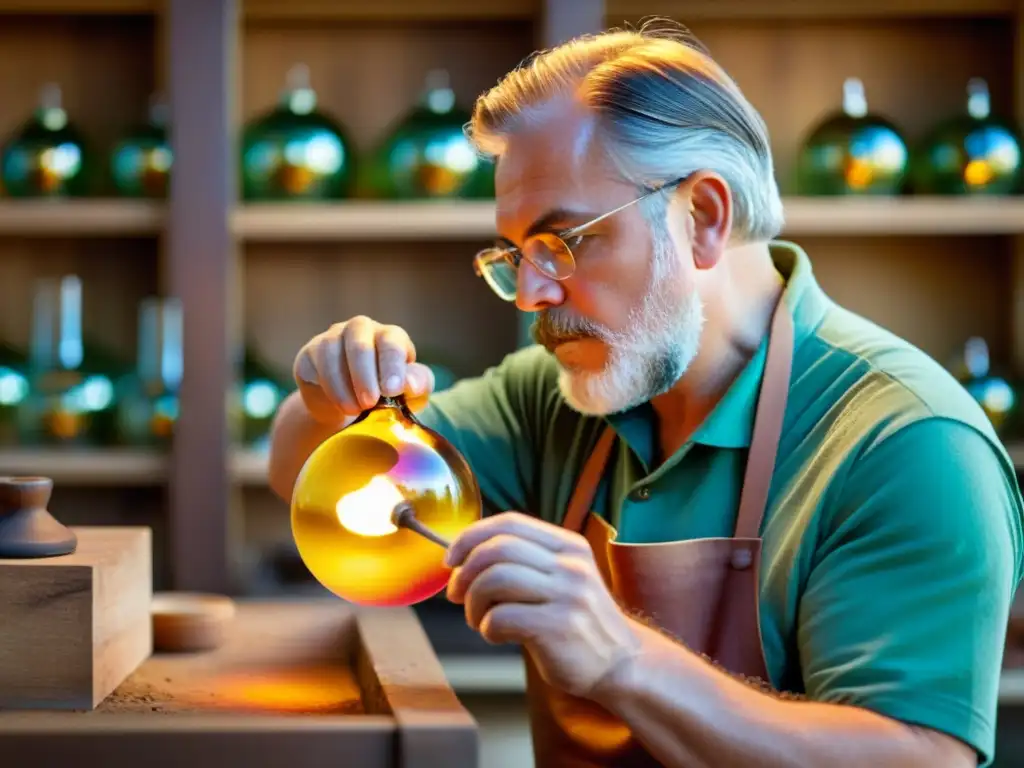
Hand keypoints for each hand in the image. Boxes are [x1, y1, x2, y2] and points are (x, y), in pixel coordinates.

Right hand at [292, 315, 434, 425]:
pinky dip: (329, 387)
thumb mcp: (412, 393)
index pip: (391, 342)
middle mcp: (361, 330)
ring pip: (332, 350)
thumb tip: (409, 383)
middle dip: (364, 375)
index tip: (392, 390)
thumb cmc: (388, 396)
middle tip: (370, 403)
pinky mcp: (311, 353)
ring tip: (354, 409)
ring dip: (343, 384)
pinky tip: (341, 405)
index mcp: (389, 336)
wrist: (351, 409)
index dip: (391, 365)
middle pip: (359, 343)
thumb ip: (418, 384)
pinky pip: (315, 364)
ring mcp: (333, 338)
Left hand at [445, 511, 641, 698]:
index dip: (471, 536)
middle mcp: (570, 565)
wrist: (621, 663)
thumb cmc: (578, 621)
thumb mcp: (562, 578)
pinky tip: (497, 635)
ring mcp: (567, 595)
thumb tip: (463, 559)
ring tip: (478, 619)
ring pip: (495, 580)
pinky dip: (487, 627)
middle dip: (465, 571)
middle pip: (498, 548)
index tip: (451, 558)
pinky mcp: (558, 627)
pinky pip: (501, 617)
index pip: (510, 522)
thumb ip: (524, 563)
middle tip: (457, 595)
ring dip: (474, 602)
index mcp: (568, 545)